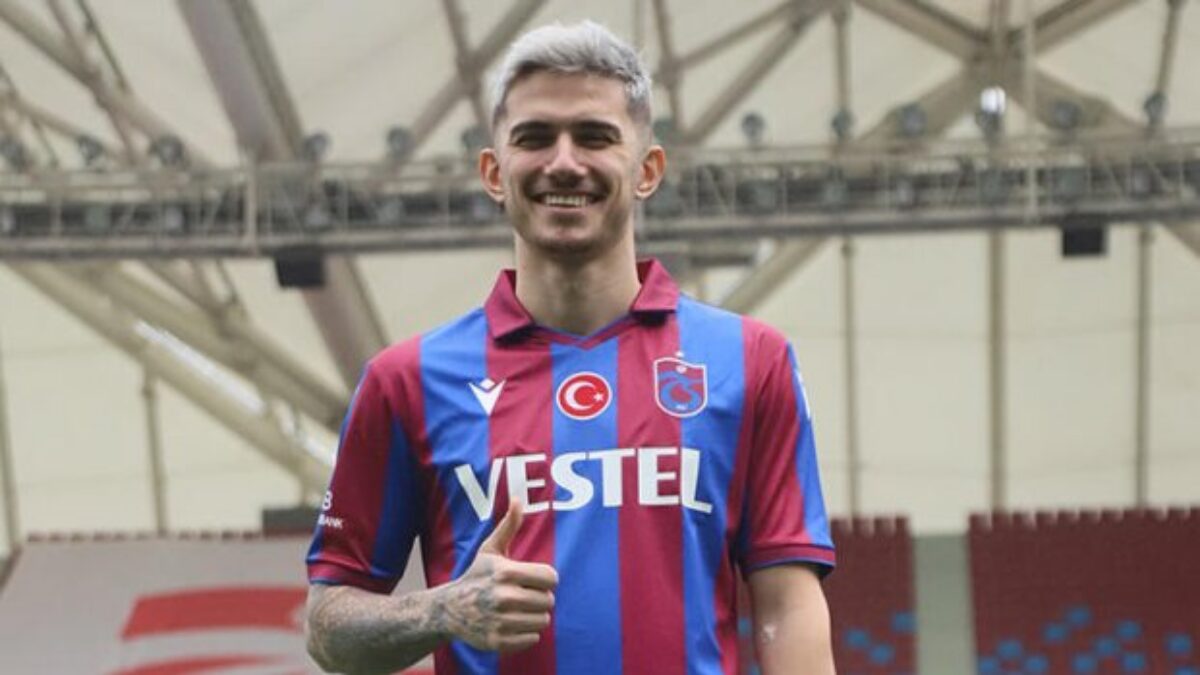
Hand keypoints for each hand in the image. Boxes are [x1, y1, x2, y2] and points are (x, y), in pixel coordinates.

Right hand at [440, 501, 557, 651]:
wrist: (449, 610)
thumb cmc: (476, 577)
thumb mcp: (490, 550)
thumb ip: (508, 526)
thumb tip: (518, 500)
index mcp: (506, 572)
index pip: (551, 578)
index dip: (545, 579)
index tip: (533, 580)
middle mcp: (504, 597)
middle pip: (549, 601)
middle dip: (539, 598)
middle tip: (523, 596)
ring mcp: (500, 621)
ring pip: (543, 621)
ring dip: (534, 616)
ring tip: (518, 610)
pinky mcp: (498, 641)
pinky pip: (532, 639)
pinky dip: (526, 634)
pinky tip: (512, 625)